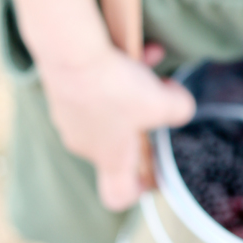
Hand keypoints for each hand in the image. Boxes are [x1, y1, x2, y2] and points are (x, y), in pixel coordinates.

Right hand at [37, 42, 194, 210]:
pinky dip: (115, 71)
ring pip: (112, 107)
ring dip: (134, 87)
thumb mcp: (162, 102)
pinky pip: (96, 85)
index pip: (118, 195)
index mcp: (110, 158)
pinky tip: (131, 48)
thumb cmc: (114, 87)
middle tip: (159, 96)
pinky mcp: (63, 89)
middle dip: (146, 118)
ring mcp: (70, 116)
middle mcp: (85, 143)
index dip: (140, 189)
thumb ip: (180, 110)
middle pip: (121, 142)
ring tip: (150, 63)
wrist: (68, 51)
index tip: (155, 170)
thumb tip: (178, 104)